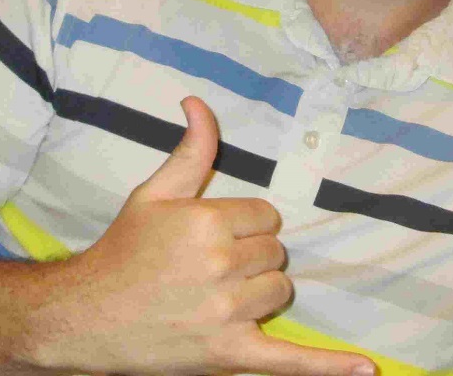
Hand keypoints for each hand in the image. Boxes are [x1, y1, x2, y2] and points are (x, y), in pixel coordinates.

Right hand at [30, 96, 374, 375]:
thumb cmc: (123, 250)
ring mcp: (227, 314)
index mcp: (208, 222)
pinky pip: (290, 362)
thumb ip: (191, 149)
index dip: (244, 222)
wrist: (87, 317)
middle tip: (211, 264)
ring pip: (279, 290)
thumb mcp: (154, 192)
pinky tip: (365, 369)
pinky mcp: (230, 355)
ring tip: (218, 293)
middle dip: (251, 254)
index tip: (217, 233)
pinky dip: (328, 368)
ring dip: (259, 290)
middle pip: (275, 252)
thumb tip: (199, 102)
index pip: (266, 215)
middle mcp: (221, 266)